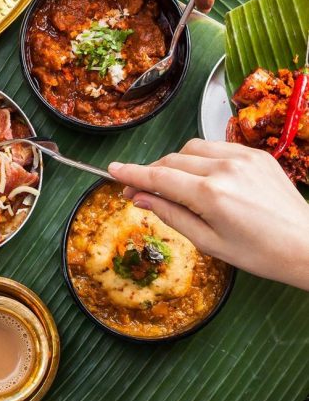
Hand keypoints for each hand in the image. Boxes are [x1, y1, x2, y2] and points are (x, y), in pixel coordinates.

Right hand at [108, 139, 308, 290]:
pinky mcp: (255, 153)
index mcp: (211, 195)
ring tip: (179, 186)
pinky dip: (201, 158)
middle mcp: (225, 168)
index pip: (158, 176)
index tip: (112, 170)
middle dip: (153, 173)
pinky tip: (205, 177)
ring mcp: (242, 156)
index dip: (131, 173)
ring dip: (176, 163)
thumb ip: (170, 214)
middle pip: (171, 160)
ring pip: (190, 148)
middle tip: (142, 192)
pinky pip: (215, 147)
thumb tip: (139, 198)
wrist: (308, 246)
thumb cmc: (260, 253)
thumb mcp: (208, 242)